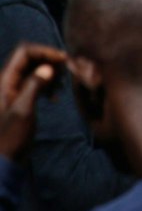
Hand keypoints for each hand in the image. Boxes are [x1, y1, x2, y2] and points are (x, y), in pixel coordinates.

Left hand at [0, 44, 63, 161]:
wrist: (4, 159)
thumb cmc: (11, 136)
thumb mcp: (24, 110)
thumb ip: (34, 86)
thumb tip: (48, 67)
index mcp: (4, 81)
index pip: (24, 52)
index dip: (44, 51)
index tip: (63, 59)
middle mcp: (7, 82)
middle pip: (29, 58)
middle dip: (48, 60)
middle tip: (66, 71)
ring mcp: (13, 90)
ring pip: (33, 69)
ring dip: (49, 73)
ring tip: (60, 86)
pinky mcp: (20, 99)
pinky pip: (34, 82)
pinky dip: (46, 84)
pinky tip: (54, 97)